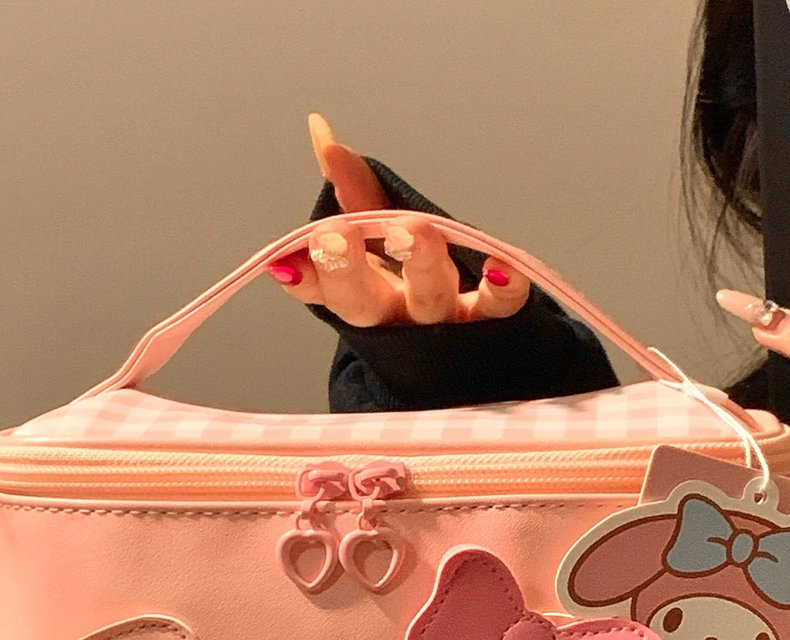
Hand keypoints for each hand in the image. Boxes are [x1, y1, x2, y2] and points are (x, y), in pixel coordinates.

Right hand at [267, 113, 530, 326]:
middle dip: (347, 268)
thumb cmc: (415, 298)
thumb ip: (353, 193)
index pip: (325, 287)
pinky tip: (502, 264)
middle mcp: (398, 316)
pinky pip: (500, 306)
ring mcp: (444, 321)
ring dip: (418, 262)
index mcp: (364, 297)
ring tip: (409, 232)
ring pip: (428, 296)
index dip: (306, 275)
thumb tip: (319, 128)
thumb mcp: (379, 251)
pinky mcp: (493, 321)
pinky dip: (503, 287)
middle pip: (365, 300)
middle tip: (336, 238)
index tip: (286, 260)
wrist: (472, 361)